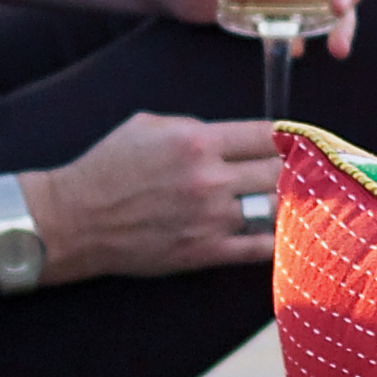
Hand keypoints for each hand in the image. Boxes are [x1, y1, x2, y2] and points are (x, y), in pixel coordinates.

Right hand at [34, 107, 276, 276]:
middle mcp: (208, 178)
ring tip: (294, 199)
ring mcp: (210, 218)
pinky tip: (284, 231)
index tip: (294, 140)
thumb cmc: (108, 167)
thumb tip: (232, 136)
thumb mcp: (146, 125)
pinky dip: (277, 239)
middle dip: (292, 168)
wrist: (75, 220)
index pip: (265, 133)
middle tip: (300, 170)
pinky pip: (259, 247)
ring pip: (274, 207)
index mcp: (196, 141)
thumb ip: (194, 125)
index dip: (287, 135)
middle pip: (277, 170)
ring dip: (286, 202)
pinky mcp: (205, 252)